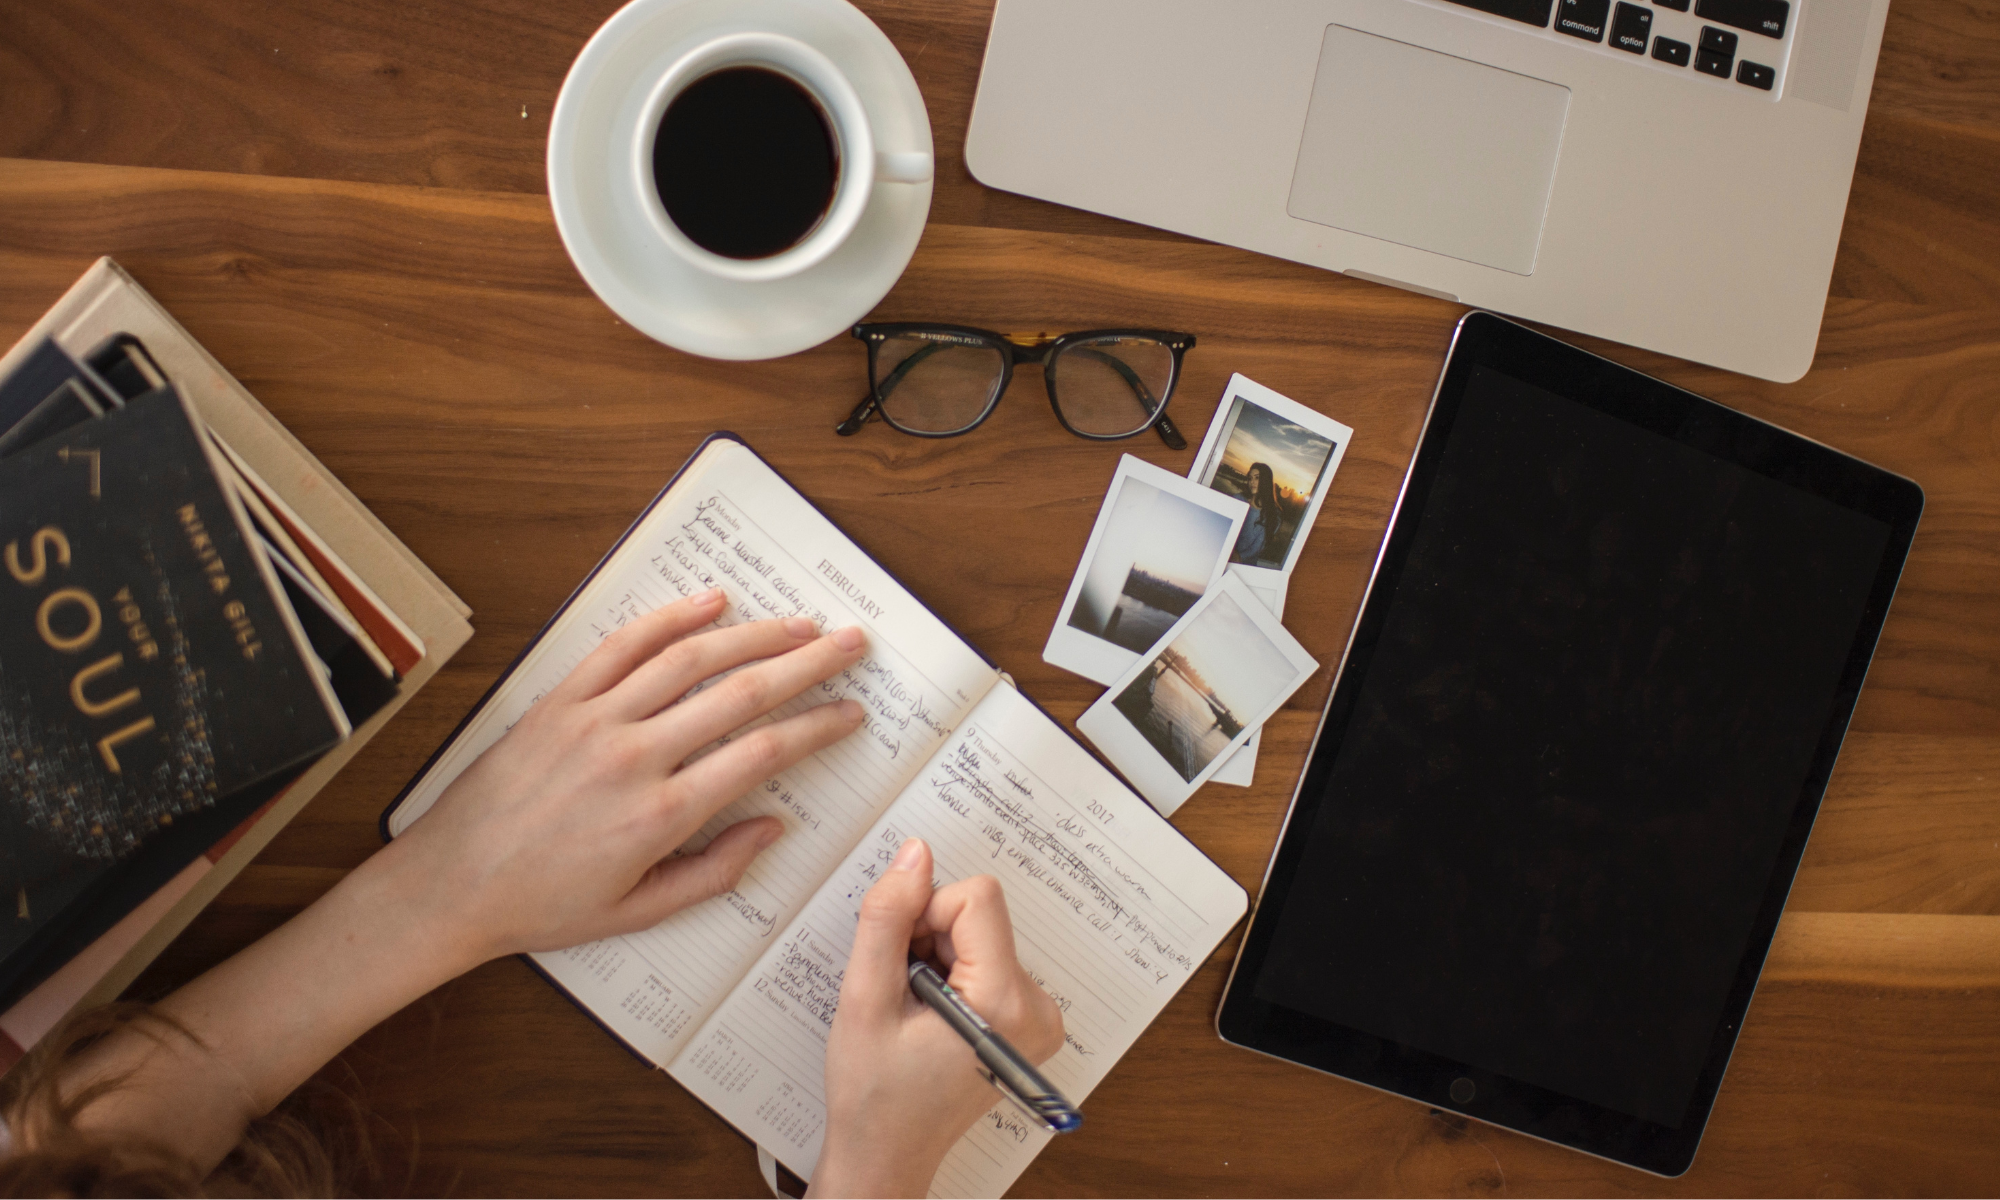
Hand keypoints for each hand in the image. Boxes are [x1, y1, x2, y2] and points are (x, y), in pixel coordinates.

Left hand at [383, 587, 867, 967]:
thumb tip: (773, 828)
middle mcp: (634, 757)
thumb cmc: (544, 905)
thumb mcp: (639, 911)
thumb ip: (714, 872)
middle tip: (850, 644)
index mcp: (661, 815)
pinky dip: (670, 618)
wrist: (451, 885)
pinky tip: (711, 603)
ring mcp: (594, 720)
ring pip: (690, 659)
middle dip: (807, 664)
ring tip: (799, 623)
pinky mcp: (560, 701)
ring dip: (754, 634)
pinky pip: (623, 646)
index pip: (762, 753)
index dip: (818, 727)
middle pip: (741, 693)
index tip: (851, 713)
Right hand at [811, 838, 1064, 1197]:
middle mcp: (1038, 1008)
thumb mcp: (865, 999)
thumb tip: (915, 854)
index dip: (925, 915)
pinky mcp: (1029, 1019)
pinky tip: (930, 1015)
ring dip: (937, 956)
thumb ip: (888, 918)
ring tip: (914, 1011)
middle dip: (929, 939)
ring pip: (980, 933)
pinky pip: (988, 958)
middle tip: (902, 993)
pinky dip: (952, 973)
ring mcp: (1039, 1017)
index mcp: (1005, 1003)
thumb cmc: (874, 1093)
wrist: (887, 1154)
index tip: (901, 961)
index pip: (976, 898)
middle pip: (980, 915)